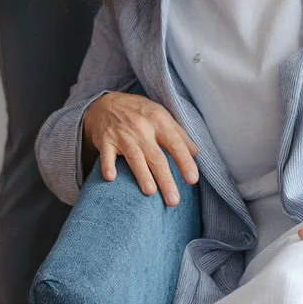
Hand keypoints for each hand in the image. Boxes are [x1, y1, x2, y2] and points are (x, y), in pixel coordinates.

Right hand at [83, 92, 199, 206]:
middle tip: (174, 201)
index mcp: (159, 121)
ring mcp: (122, 135)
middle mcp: (142, 129)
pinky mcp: (105, 140)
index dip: (185, 162)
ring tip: (150, 193)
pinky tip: (111, 178)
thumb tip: (196, 154)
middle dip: (166, 180)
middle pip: (156, 157)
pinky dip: (107, 166)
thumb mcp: (162, 115)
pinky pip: (106, 155)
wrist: (106, 102)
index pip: (176, 144)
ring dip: (142, 175)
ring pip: (135, 157)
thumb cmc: (139, 112)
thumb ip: (179, 134)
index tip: (192, 180)